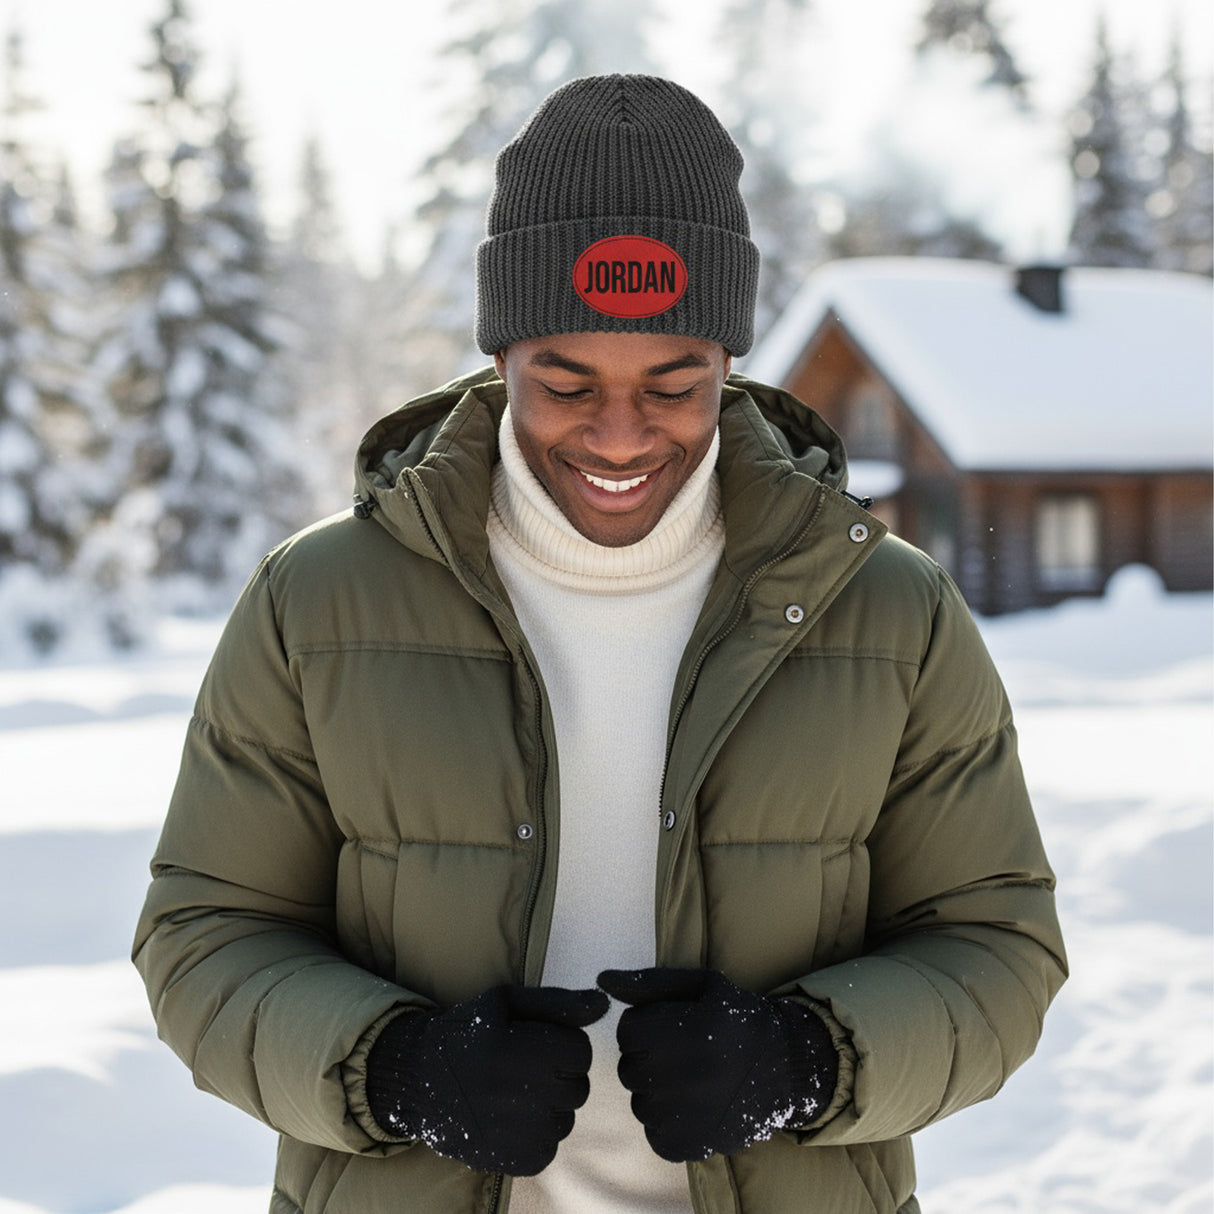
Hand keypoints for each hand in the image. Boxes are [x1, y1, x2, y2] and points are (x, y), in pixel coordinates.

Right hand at [365, 984, 608, 1174]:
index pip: (580, 1050)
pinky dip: (537, 1134)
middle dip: (558, 1074)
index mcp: (521, 1049)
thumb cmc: (469, 1032)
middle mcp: (521, 1094)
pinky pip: (549, 1147)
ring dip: (549, 1106)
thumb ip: (560, 1003)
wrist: (420, 1079)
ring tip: (513, 1093)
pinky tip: (509, 1118)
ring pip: (566, 1118)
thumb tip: (605, 1003)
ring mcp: (518, 1133)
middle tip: (523, 1068)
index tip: (534, 1043)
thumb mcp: (509, 1003)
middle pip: (578, 1086)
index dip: (562, 1043)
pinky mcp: (514, 1162)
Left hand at [597, 967, 837, 1161]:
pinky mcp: (690, 1146)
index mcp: (687, 1030)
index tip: (674, 1027)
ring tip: (693, 1079)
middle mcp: (685, 1075)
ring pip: (639, 1100)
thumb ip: (648, 983)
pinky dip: (667, 1121)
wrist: (786, 1069)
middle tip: (684, 1053)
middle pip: (629, 1066)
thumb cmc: (737, 1019)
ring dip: (656, 1090)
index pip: (627, 1030)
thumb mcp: (700, 987)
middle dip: (649, 1057)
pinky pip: (653, 1131)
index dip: (647, 1025)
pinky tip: (694, 1104)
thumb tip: (601, 981)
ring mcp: (687, 1116)